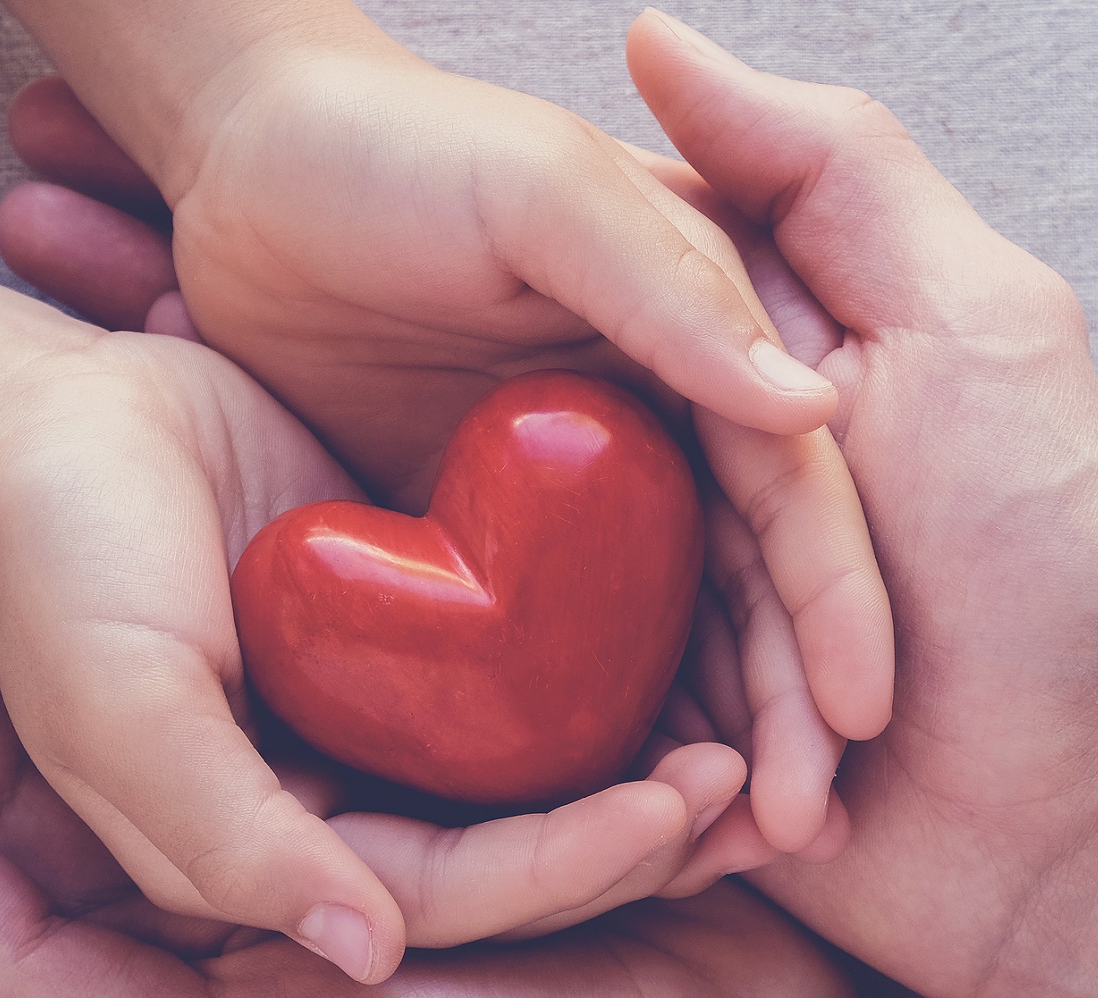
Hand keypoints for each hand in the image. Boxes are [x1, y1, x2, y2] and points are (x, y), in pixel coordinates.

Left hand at [0, 71, 875, 854]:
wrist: (241, 164)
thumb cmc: (398, 148)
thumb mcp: (542, 187)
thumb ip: (670, 288)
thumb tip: (810, 410)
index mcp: (703, 343)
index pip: (794, 490)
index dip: (836, 603)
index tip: (856, 718)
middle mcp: (661, 432)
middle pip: (750, 589)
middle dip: (788, 710)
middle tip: (800, 827)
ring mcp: (577, 503)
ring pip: (668, 642)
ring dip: (706, 743)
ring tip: (726, 850)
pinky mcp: (490, 551)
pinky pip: (556, 659)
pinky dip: (594, 735)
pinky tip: (604, 812)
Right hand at [0, 222, 762, 983]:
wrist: (36, 417)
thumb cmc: (60, 560)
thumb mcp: (122, 705)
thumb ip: (228, 837)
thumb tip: (367, 952)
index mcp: (276, 846)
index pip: (448, 892)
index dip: (562, 865)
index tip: (671, 808)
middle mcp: (341, 798)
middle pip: (519, 854)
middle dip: (639, 836)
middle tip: (754, 782)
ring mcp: (381, 715)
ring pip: (541, 772)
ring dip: (647, 762)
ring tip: (761, 729)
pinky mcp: (414, 629)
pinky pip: (530, 671)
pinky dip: (611, 669)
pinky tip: (699, 631)